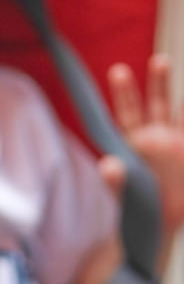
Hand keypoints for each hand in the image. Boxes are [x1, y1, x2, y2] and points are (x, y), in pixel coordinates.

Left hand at [105, 55, 183, 231]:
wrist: (160, 223)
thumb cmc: (136, 208)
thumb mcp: (125, 195)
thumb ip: (116, 180)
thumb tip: (106, 165)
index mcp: (134, 142)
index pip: (127, 113)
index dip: (123, 93)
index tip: (118, 72)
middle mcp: (157, 136)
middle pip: (158, 103)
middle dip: (159, 81)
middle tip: (159, 60)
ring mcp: (177, 142)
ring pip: (183, 111)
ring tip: (175, 69)